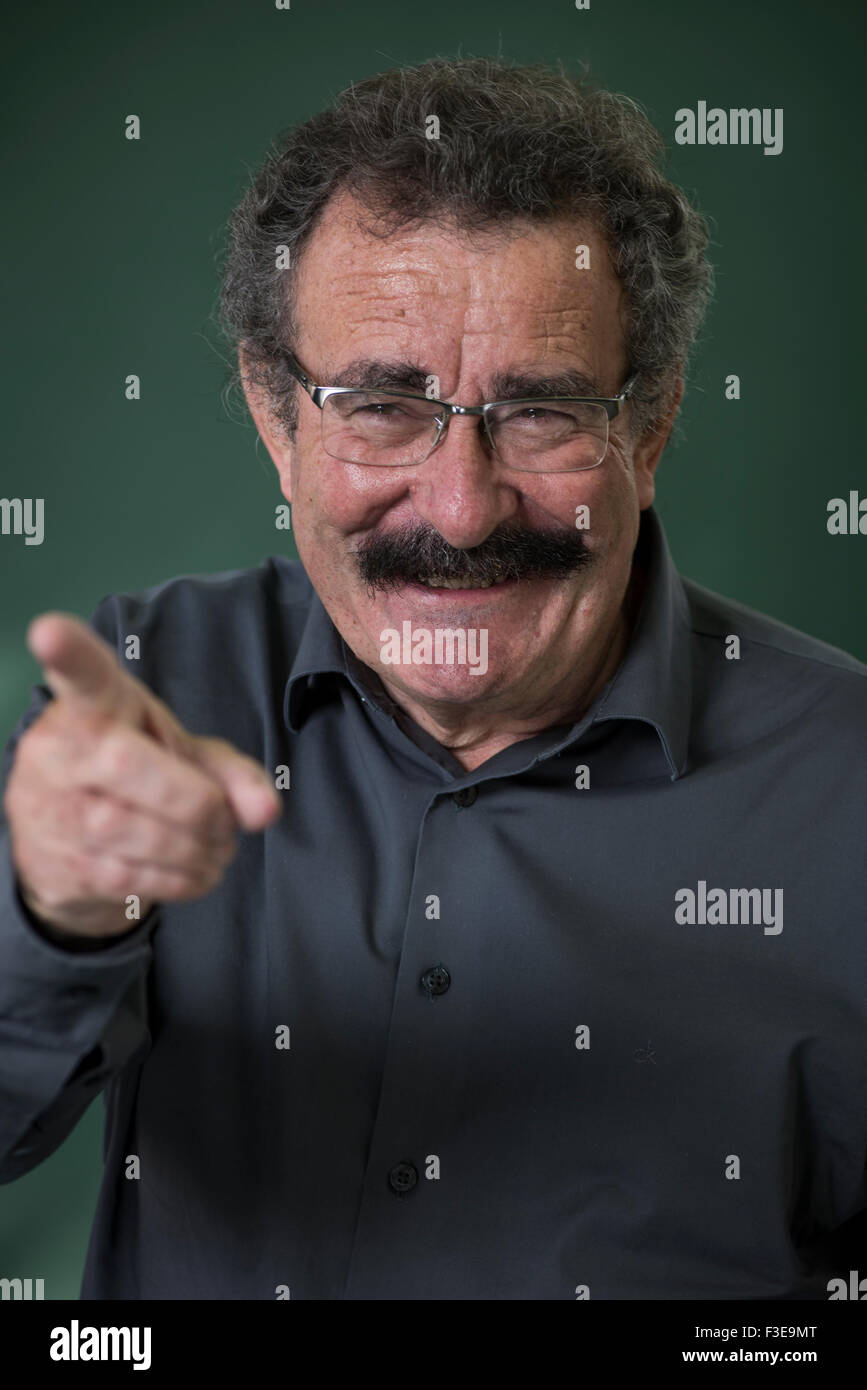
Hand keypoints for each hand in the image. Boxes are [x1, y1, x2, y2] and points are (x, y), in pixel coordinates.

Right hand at [3, 612, 280, 938]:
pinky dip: (179, 879)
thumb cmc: (139, 778)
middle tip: (222, 816)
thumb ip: (234, 774)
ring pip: (128, 830)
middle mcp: (57, 750)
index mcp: (93, 705)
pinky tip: (197, 872)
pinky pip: (126, 876)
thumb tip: (266, 812)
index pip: (80, 675)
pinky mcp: (53, 864)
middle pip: (125, 764)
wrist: (73, 847)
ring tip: (218, 847)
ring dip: (194, 848)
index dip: (68, 652)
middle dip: (193, 800)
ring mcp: (46, 809)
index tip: (50, 632)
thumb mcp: (188, 758)